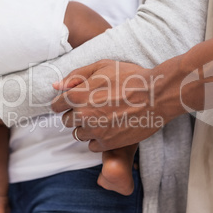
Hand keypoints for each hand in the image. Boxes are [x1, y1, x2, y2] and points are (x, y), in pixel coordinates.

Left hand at [51, 60, 169, 151]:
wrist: (157, 95)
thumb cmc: (130, 77)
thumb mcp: (102, 67)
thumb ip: (75, 76)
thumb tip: (56, 86)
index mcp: (78, 95)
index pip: (56, 105)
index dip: (63, 103)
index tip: (72, 103)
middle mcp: (82, 115)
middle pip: (66, 121)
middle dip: (75, 115)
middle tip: (93, 108)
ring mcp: (95, 130)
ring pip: (78, 134)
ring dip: (86, 128)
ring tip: (103, 117)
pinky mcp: (108, 143)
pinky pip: (92, 146)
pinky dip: (98, 139)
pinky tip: (110, 128)